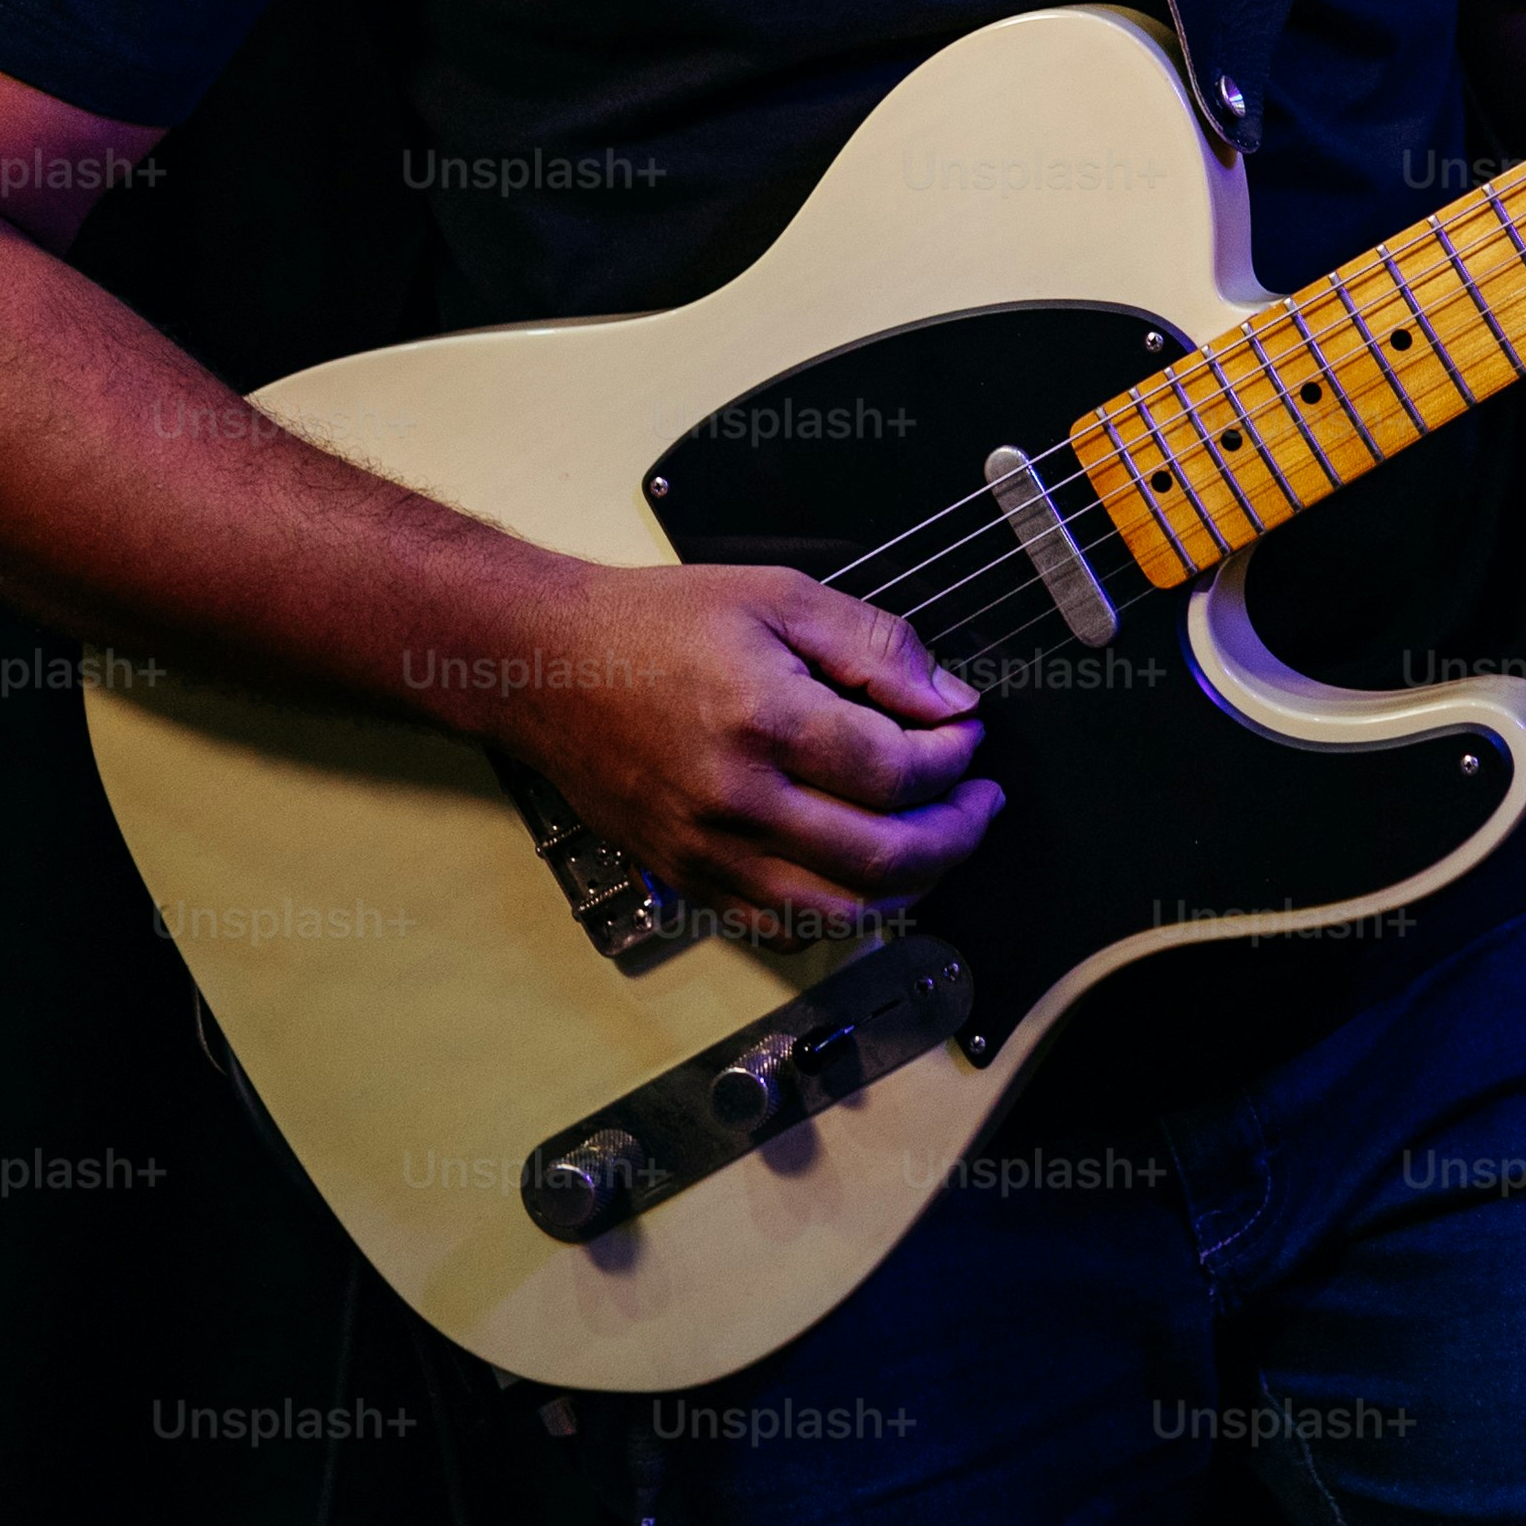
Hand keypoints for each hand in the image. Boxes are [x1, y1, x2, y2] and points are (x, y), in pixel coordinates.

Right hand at [478, 561, 998, 938]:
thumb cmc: (654, 624)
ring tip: (935, 839)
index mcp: (765, 721)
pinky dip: (840, 911)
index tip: (966, 732)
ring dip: (911, 883)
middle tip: (979, 799)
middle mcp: (737, 801)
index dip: (953, 757)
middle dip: (956, 831)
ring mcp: (708, 852)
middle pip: (884, 856)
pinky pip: (782, 926)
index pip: (896, 771)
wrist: (546, 666)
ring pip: (841, 909)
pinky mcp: (686, 879)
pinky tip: (863, 872)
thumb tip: (950, 701)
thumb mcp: (778, 598)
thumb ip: (875, 647)